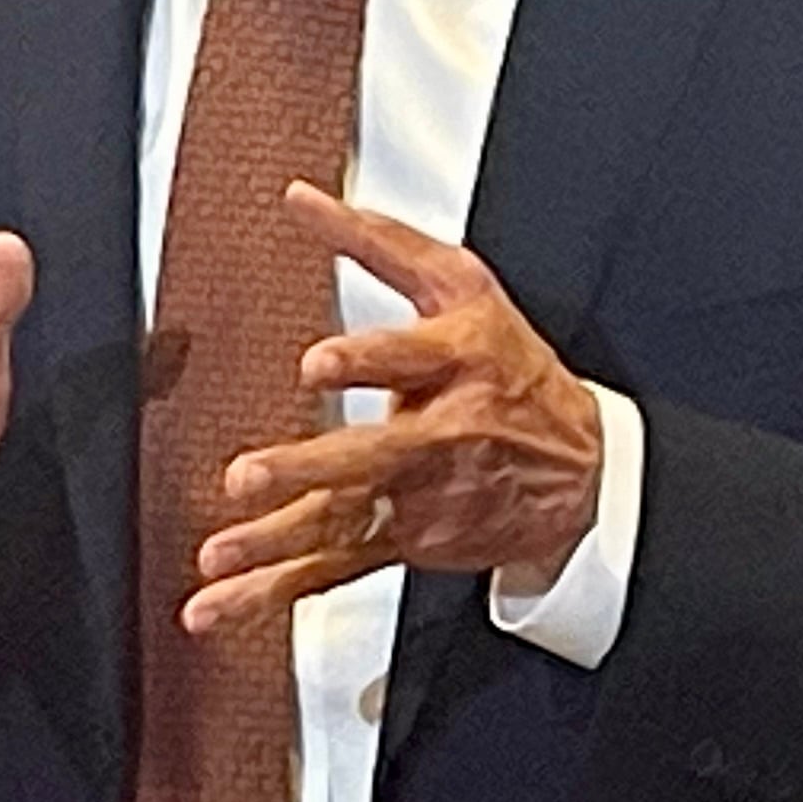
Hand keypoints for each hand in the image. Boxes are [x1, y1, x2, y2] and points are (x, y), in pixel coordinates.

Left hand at [182, 183, 602, 635]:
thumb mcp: (461, 286)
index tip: (316, 365)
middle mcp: (442, 434)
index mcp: (458, 361)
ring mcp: (423, 497)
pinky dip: (272, 591)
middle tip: (249, 477)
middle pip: (372, 455)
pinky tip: (219, 604)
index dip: (365, 361)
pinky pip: (333, 571)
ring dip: (276, 545)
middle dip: (309, 469)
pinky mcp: (406, 542)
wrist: (583, 469)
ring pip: (345, 523)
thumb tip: (299, 197)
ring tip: (220, 557)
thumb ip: (376, 241)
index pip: (409, 359)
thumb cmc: (510, 362)